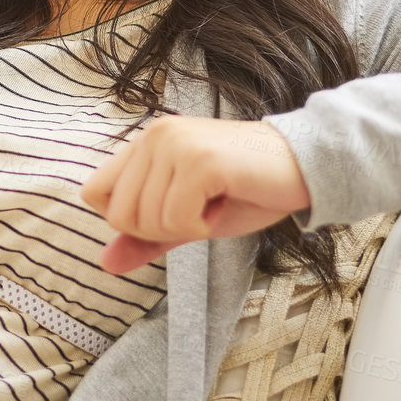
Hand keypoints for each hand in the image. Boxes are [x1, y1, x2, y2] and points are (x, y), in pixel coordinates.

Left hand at [80, 116, 311, 275]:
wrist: (305, 169)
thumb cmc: (247, 190)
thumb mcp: (189, 219)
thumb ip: (146, 238)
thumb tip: (104, 264)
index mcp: (146, 143)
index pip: (95, 193)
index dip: (129, 221)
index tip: (171, 213)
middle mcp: (154, 135)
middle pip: (118, 215)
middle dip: (160, 230)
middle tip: (199, 210)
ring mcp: (175, 144)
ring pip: (148, 221)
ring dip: (187, 227)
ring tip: (216, 200)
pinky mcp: (200, 161)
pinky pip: (177, 220)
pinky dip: (203, 226)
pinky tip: (225, 202)